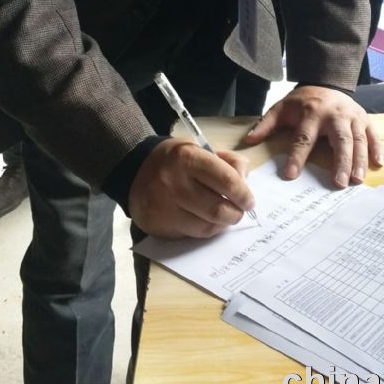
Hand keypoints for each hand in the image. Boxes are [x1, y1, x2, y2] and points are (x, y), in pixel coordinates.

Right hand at [128, 138, 253, 238]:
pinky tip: (205, 220)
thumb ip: (227, 162)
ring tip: (224, 216)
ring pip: (207, 227)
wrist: (134, 170)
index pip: (226, 180)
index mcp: (186, 158)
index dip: (243, 193)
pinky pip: (192, 234)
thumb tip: (245, 185)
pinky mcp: (159, 226)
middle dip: (236, 213)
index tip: (249, 200)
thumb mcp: (200, 149)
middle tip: (239, 211)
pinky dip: (205, 229)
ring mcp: (165, 208)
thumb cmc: (175, 159)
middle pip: (218, 209)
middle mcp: (174, 184)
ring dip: (222, 224)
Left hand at [244, 86, 383, 187]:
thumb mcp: (281, 108)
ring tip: (357, 180)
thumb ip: (266, 124)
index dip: (297, 156)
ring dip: (359, 160)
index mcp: (311, 113)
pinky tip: (378, 164)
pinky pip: (373, 135)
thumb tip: (248, 141)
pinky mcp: (365, 119)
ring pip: (358, 139)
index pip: (303, 137)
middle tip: (339, 183)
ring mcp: (353, 117)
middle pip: (340, 140)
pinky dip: (377, 149)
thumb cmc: (302, 101)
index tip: (291, 175)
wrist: (326, 81)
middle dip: (340, 161)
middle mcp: (335, 115)